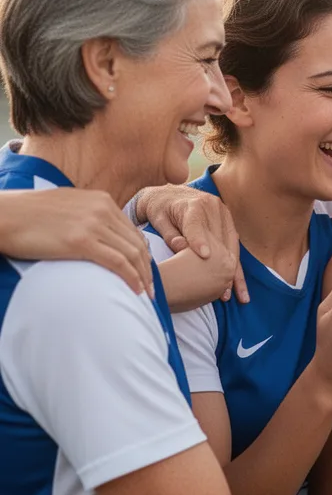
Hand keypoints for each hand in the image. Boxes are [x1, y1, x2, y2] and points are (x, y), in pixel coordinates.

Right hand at [0, 188, 152, 295]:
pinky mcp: (81, 240)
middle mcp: (103, 209)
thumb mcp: (69, 206)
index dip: (143, 255)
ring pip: (131, 254)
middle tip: (152, 289)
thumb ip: (89, 216)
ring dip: (143, 277)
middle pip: (137, 244)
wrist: (4, 215)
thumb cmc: (30, 215)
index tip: (146, 272)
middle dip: (148, 269)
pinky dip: (131, 278)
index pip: (133, 232)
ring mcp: (93, 223)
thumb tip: (101, 234)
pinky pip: (117, 262)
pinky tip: (135, 290)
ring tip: (147, 294)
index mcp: (102, 200)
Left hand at [136, 185, 246, 303]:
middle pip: (220, 241)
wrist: (169, 194)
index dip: (200, 242)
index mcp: (194, 205)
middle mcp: (213, 207)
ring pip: (232, 247)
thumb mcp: (159, 220)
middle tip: (224, 291)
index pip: (197, 226)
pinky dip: (236, 265)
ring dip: (235, 272)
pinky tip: (239, 283)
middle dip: (223, 267)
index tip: (205, 256)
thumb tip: (181, 247)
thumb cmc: (160, 210)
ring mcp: (224, 214)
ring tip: (240, 295)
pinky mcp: (228, 221)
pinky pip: (234, 245)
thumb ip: (170, 235)